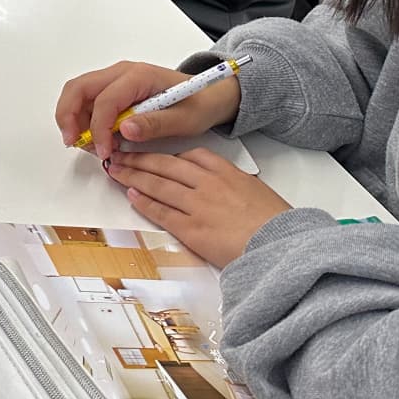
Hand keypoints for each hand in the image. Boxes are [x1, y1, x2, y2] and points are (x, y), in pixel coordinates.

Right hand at [56, 59, 241, 161]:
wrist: (208, 96)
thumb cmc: (198, 105)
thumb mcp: (184, 120)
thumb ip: (154, 124)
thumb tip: (124, 129)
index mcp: (139, 76)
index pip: (105, 100)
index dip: (99, 128)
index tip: (104, 151)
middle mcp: (121, 72)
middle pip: (78, 88)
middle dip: (69, 116)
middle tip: (73, 142)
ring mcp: (115, 79)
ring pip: (77, 93)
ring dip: (73, 118)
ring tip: (86, 144)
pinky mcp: (113, 89)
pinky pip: (86, 99)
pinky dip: (81, 118)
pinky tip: (94, 137)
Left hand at [105, 148, 291, 266]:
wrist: (282, 247)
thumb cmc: (276, 224)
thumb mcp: (256, 192)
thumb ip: (233, 184)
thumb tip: (219, 186)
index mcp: (226, 172)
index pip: (189, 156)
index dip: (165, 154)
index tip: (151, 151)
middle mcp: (208, 184)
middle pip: (165, 166)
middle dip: (139, 160)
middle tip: (119, 155)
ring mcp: (198, 205)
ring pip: (157, 185)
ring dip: (132, 176)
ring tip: (116, 171)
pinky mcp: (191, 229)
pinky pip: (161, 212)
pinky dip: (144, 202)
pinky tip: (131, 195)